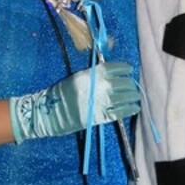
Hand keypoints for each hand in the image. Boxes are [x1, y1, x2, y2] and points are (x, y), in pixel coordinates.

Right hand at [9, 63, 139, 142]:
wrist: (48, 112)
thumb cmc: (61, 94)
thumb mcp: (77, 78)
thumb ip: (94, 74)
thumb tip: (111, 72)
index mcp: (90, 75)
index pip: (113, 68)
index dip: (124, 68)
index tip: (129, 70)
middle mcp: (97, 87)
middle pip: (121, 83)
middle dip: (130, 84)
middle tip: (134, 86)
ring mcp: (99, 102)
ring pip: (123, 97)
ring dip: (132, 97)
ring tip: (136, 97)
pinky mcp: (99, 116)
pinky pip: (119, 112)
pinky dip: (129, 109)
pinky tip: (135, 108)